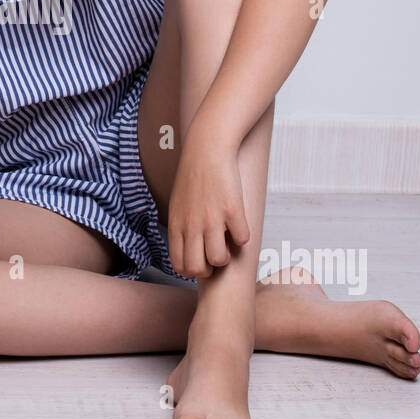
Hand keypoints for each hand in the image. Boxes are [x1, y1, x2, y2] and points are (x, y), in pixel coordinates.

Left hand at [165, 133, 250, 279]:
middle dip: (209, 268)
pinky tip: (239, 223)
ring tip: (227, 240)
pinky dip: (243, 236)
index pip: (179, 265)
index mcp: (176, 225)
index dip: (193, 269)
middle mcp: (192, 225)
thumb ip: (182, 228)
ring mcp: (212, 218)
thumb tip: (191, 250)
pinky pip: (242, 239)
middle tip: (216, 253)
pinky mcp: (232, 209)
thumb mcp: (178, 205)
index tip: (201, 258)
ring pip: (219, 259)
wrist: (206, 149)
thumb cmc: (192, 177)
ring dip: (227, 256)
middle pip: (197, 269)